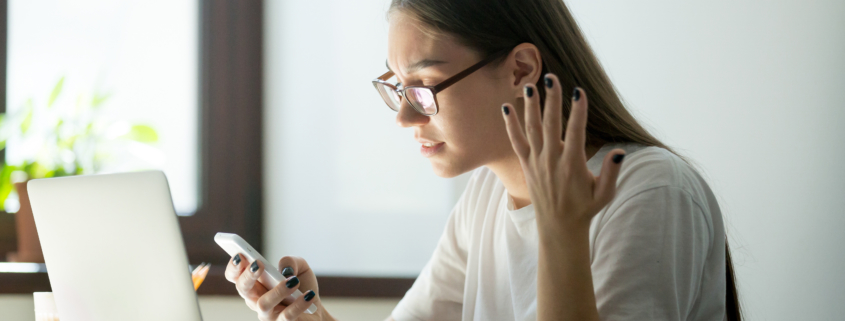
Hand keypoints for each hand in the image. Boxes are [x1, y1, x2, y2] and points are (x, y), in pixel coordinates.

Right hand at [225, 254, 330, 320]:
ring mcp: (267, 314)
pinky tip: (308, 295)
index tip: (240, 255)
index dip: (234, 267)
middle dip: (248, 276)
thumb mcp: (300, 267)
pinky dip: (298, 304)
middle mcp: (256, 299)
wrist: (315, 310)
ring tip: (294, 281)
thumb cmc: (301, 287)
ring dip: (278, 291)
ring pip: (263, 304)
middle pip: (243, 289)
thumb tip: (284, 270)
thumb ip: (290, 261)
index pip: (235, 276)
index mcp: (255, 283)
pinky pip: (286, 316)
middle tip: (259, 264)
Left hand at [501, 74, 624, 231]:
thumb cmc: (585, 208)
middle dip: (552, 100)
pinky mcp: (527, 165)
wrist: (559, 227)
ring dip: (530, 107)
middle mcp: (552, 161)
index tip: (579, 91)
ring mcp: (537, 162)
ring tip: (529, 86)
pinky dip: (510, 125)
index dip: (578, 111)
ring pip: (532, 129)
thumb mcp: (605, 193)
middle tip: (552, 78)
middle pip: (551, 125)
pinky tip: (506, 107)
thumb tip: (619, 152)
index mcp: (573, 165)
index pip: (576, 132)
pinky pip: (516, 142)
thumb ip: (611, 172)